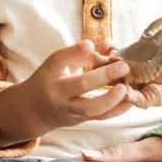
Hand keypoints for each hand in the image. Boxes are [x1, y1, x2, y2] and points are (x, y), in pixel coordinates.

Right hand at [2, 40, 133, 135]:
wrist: (33, 110)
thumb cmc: (49, 81)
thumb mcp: (59, 65)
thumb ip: (83, 53)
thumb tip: (110, 42)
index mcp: (49, 72)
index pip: (59, 60)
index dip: (75, 51)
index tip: (90, 44)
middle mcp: (57, 91)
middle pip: (80, 84)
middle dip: (104, 76)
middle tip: (123, 66)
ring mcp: (68, 108)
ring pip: (91, 107)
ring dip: (111, 98)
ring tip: (125, 88)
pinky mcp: (79, 119)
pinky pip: (100, 117)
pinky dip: (117, 110)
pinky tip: (129, 100)